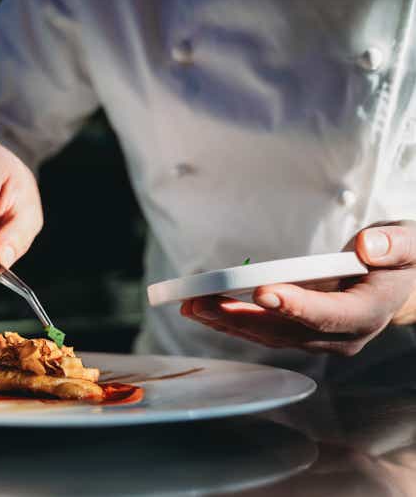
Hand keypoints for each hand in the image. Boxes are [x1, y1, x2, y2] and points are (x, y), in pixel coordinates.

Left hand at [181, 221, 415, 355]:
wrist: (398, 283)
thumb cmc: (398, 259)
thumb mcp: (406, 244)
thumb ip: (392, 246)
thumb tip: (368, 246)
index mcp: (367, 313)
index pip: (329, 314)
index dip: (295, 306)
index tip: (262, 291)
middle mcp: (340, 335)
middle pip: (285, 331)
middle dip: (239, 317)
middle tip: (199, 302)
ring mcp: (317, 338)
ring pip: (266, 335)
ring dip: (226, 321)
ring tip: (189, 305)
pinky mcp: (299, 334)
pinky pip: (262, 331)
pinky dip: (231, 320)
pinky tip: (203, 308)